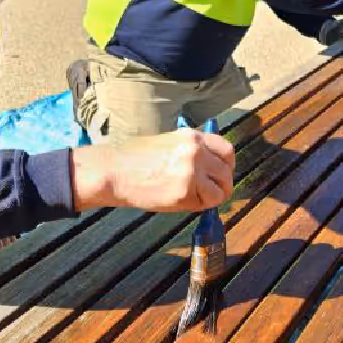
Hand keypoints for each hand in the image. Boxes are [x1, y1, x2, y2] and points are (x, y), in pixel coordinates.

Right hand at [71, 128, 234, 211]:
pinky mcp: (183, 193)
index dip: (227, 164)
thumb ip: (193, 149)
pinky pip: (204, 204)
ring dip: (212, 197)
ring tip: (195, 197)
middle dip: (222, 184)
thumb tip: (213, 164)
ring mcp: (191, 172)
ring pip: (220, 190)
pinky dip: (199, 205)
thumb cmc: (136, 157)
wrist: (115, 170)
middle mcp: (195, 151)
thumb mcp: (169, 142)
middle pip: (226, 172)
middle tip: (211, 191)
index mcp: (192, 136)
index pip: (227, 149)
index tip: (221, 172)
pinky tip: (183, 201)